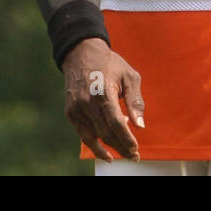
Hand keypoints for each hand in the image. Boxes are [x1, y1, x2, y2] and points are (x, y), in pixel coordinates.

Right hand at [63, 38, 144, 161]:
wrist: (81, 54)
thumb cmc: (110, 64)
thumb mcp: (129, 76)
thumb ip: (135, 101)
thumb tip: (140, 126)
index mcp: (103, 91)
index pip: (116, 122)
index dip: (126, 138)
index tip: (136, 150)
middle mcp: (87, 102)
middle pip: (106, 133)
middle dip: (121, 147)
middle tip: (134, 156)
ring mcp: (76, 108)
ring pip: (95, 136)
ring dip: (111, 146)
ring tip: (125, 152)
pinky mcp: (70, 112)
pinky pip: (84, 134)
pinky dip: (95, 145)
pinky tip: (107, 152)